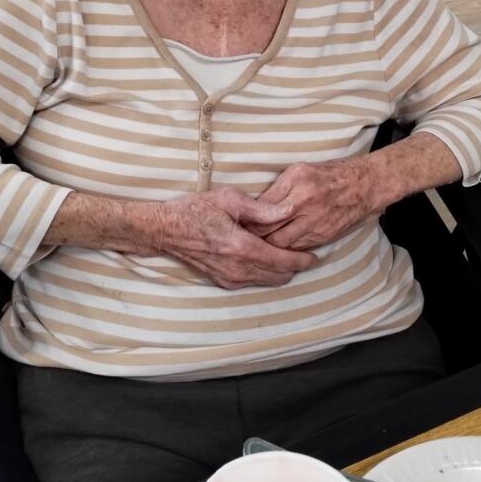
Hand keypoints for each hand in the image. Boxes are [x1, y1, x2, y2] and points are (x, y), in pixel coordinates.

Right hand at [156, 189, 317, 289]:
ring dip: (281, 272)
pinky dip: (265, 274)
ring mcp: (230, 278)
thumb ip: (262, 209)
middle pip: (279, 276)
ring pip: (267, 281)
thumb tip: (288, 210)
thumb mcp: (230, 200)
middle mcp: (238, 268)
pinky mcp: (223, 282)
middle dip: (295, 267)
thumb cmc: (196, 210)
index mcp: (243, 248)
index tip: (314, 256)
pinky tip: (266, 261)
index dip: (302, 260)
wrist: (166, 230)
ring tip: (289, 257)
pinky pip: (253, 282)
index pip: (283, 261)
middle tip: (305, 254)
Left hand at [245, 157, 377, 250]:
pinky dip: (284, 251)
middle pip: (269, 229)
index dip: (247, 218)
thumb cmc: (331, 174)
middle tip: (240, 240)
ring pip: (281, 244)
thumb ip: (278, 188)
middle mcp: (305, 203)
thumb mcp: (300, 170)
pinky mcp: (323, 237)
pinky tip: (274, 251)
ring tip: (253, 248)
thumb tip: (256, 206)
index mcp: (297, 181)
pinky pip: (297, 248)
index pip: (263, 207)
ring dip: (267, 248)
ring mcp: (315, 222)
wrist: (366, 185)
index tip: (236, 223)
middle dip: (253, 237)